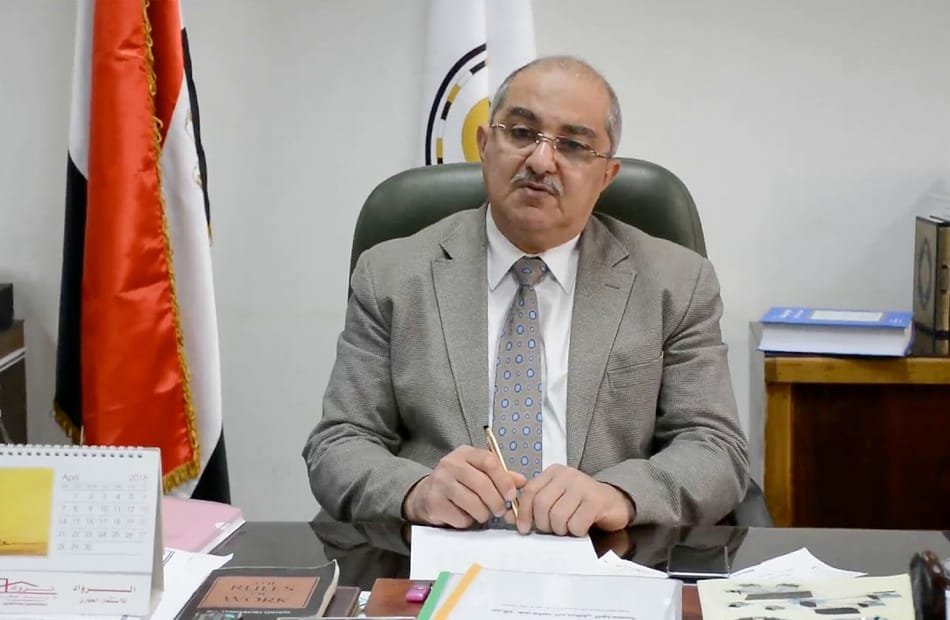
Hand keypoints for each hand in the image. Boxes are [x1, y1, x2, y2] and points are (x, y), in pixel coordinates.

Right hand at [402, 446, 525, 527]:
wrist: (425, 495)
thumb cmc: (458, 483)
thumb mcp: (478, 473)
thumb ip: (500, 476)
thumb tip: (522, 481)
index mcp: (465, 453)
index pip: (489, 461)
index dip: (504, 480)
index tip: (511, 495)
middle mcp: (450, 464)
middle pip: (482, 484)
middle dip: (496, 502)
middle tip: (499, 510)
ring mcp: (440, 483)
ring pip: (473, 503)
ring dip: (483, 514)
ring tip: (482, 513)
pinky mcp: (434, 503)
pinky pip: (461, 517)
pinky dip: (468, 521)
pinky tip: (465, 515)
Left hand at [514, 465, 635, 535]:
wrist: (614, 502)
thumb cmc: (581, 505)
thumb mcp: (555, 502)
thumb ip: (532, 507)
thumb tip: (508, 516)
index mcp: (553, 472)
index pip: (530, 491)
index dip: (524, 513)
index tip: (524, 529)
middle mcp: (567, 474)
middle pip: (541, 504)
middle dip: (543, 524)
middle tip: (552, 530)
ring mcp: (582, 485)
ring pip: (557, 516)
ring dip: (560, 530)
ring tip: (568, 528)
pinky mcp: (596, 500)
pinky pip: (576, 524)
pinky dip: (576, 532)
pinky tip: (581, 528)